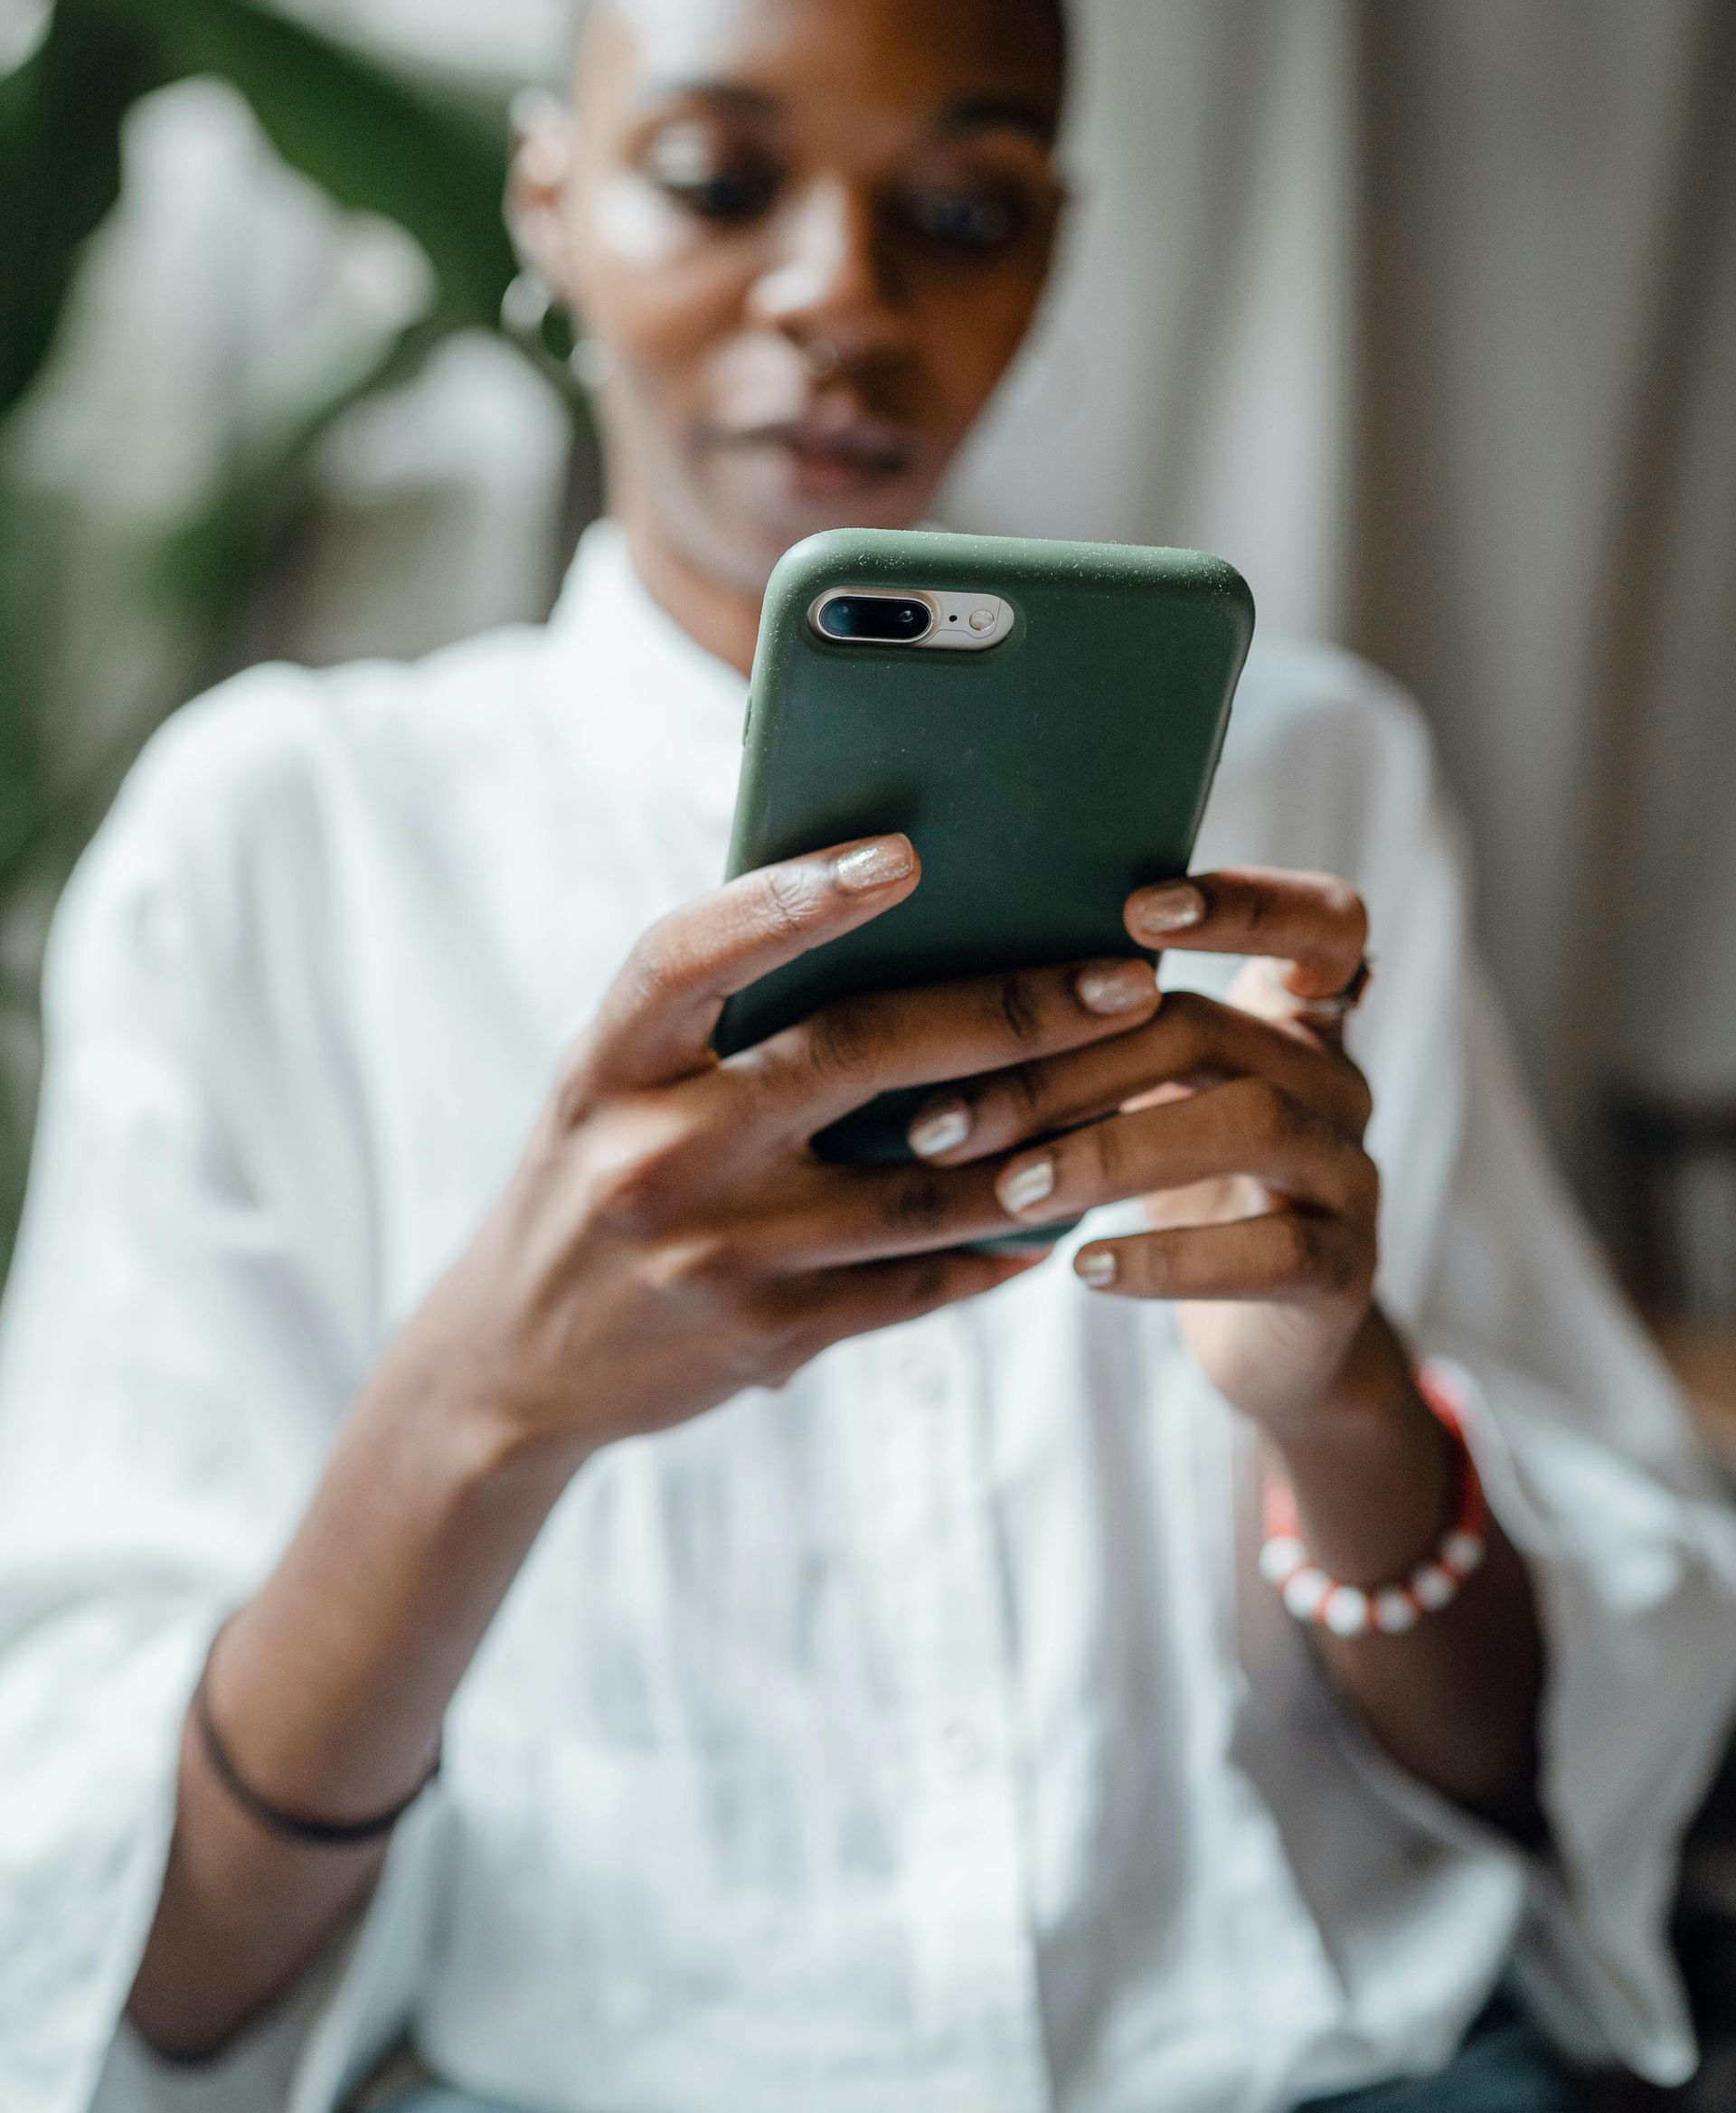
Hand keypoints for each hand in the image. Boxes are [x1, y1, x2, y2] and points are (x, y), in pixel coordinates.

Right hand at [410, 833, 1166, 1472]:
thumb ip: (718, 1015)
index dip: (792, 899)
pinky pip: (916, 1283)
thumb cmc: (593, 1171)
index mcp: (608, 1065)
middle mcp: (655, 1155)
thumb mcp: (614, 1082)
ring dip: (1043, 1136)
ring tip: (1133, 1085)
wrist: (513, 1362)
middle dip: (1007, 1012)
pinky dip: (998, 1242)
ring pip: (918, 1186)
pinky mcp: (767, 1337)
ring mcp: (713, 1256)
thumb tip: (893, 913)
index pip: (692, 957)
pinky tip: (1064, 1206)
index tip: (903, 854)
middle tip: (1123, 980)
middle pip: (853, 1059)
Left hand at [901, 867, 1378, 1436]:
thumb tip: (926, 985)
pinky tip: (1085, 1268)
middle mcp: (1333, 1078)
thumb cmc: (1178, 1186)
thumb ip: (1094, 1032)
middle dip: (1066, 1067)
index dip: (1246, 903)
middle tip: (947, 1120)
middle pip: (1209, 1029)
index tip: (1135, 909)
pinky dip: (1169, 1258)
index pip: (1320, 920)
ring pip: (1251, 1124)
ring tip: (1011, 1191)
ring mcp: (1350, 1172)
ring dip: (1110, 1152)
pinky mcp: (1346, 1270)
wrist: (1269, 1338)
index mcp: (1290, 1016)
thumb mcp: (1147, 1095)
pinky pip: (1272, 1251)